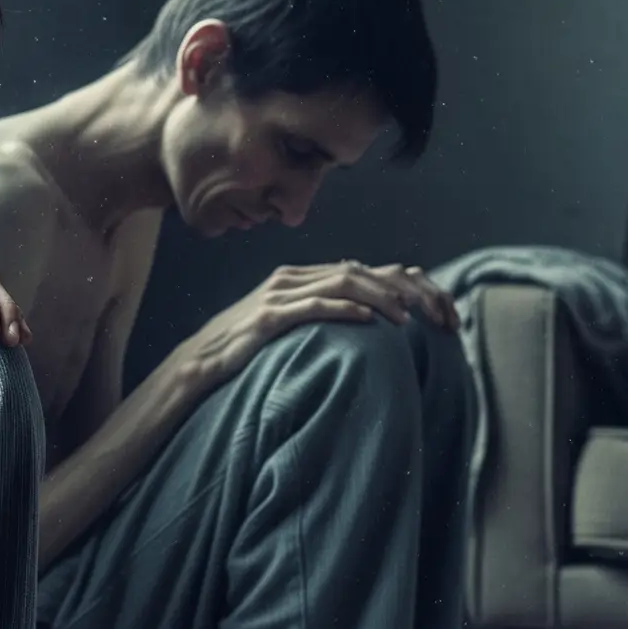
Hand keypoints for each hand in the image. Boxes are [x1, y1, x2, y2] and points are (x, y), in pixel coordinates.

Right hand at [173, 259, 445, 393]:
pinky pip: (315, 306)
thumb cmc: (245, 347)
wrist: (201, 360)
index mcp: (298, 277)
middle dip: (397, 289)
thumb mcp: (284, 324)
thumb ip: (314, 312)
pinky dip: (346, 310)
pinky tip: (369, 321)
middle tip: (426, 311)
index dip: (395, 283)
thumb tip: (354, 313)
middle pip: (357, 270)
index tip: (423, 304)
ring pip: (342, 282)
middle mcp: (291, 277)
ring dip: (379, 298)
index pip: (357, 268)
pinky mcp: (270, 316)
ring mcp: (279, 294)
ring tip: (406, 318)